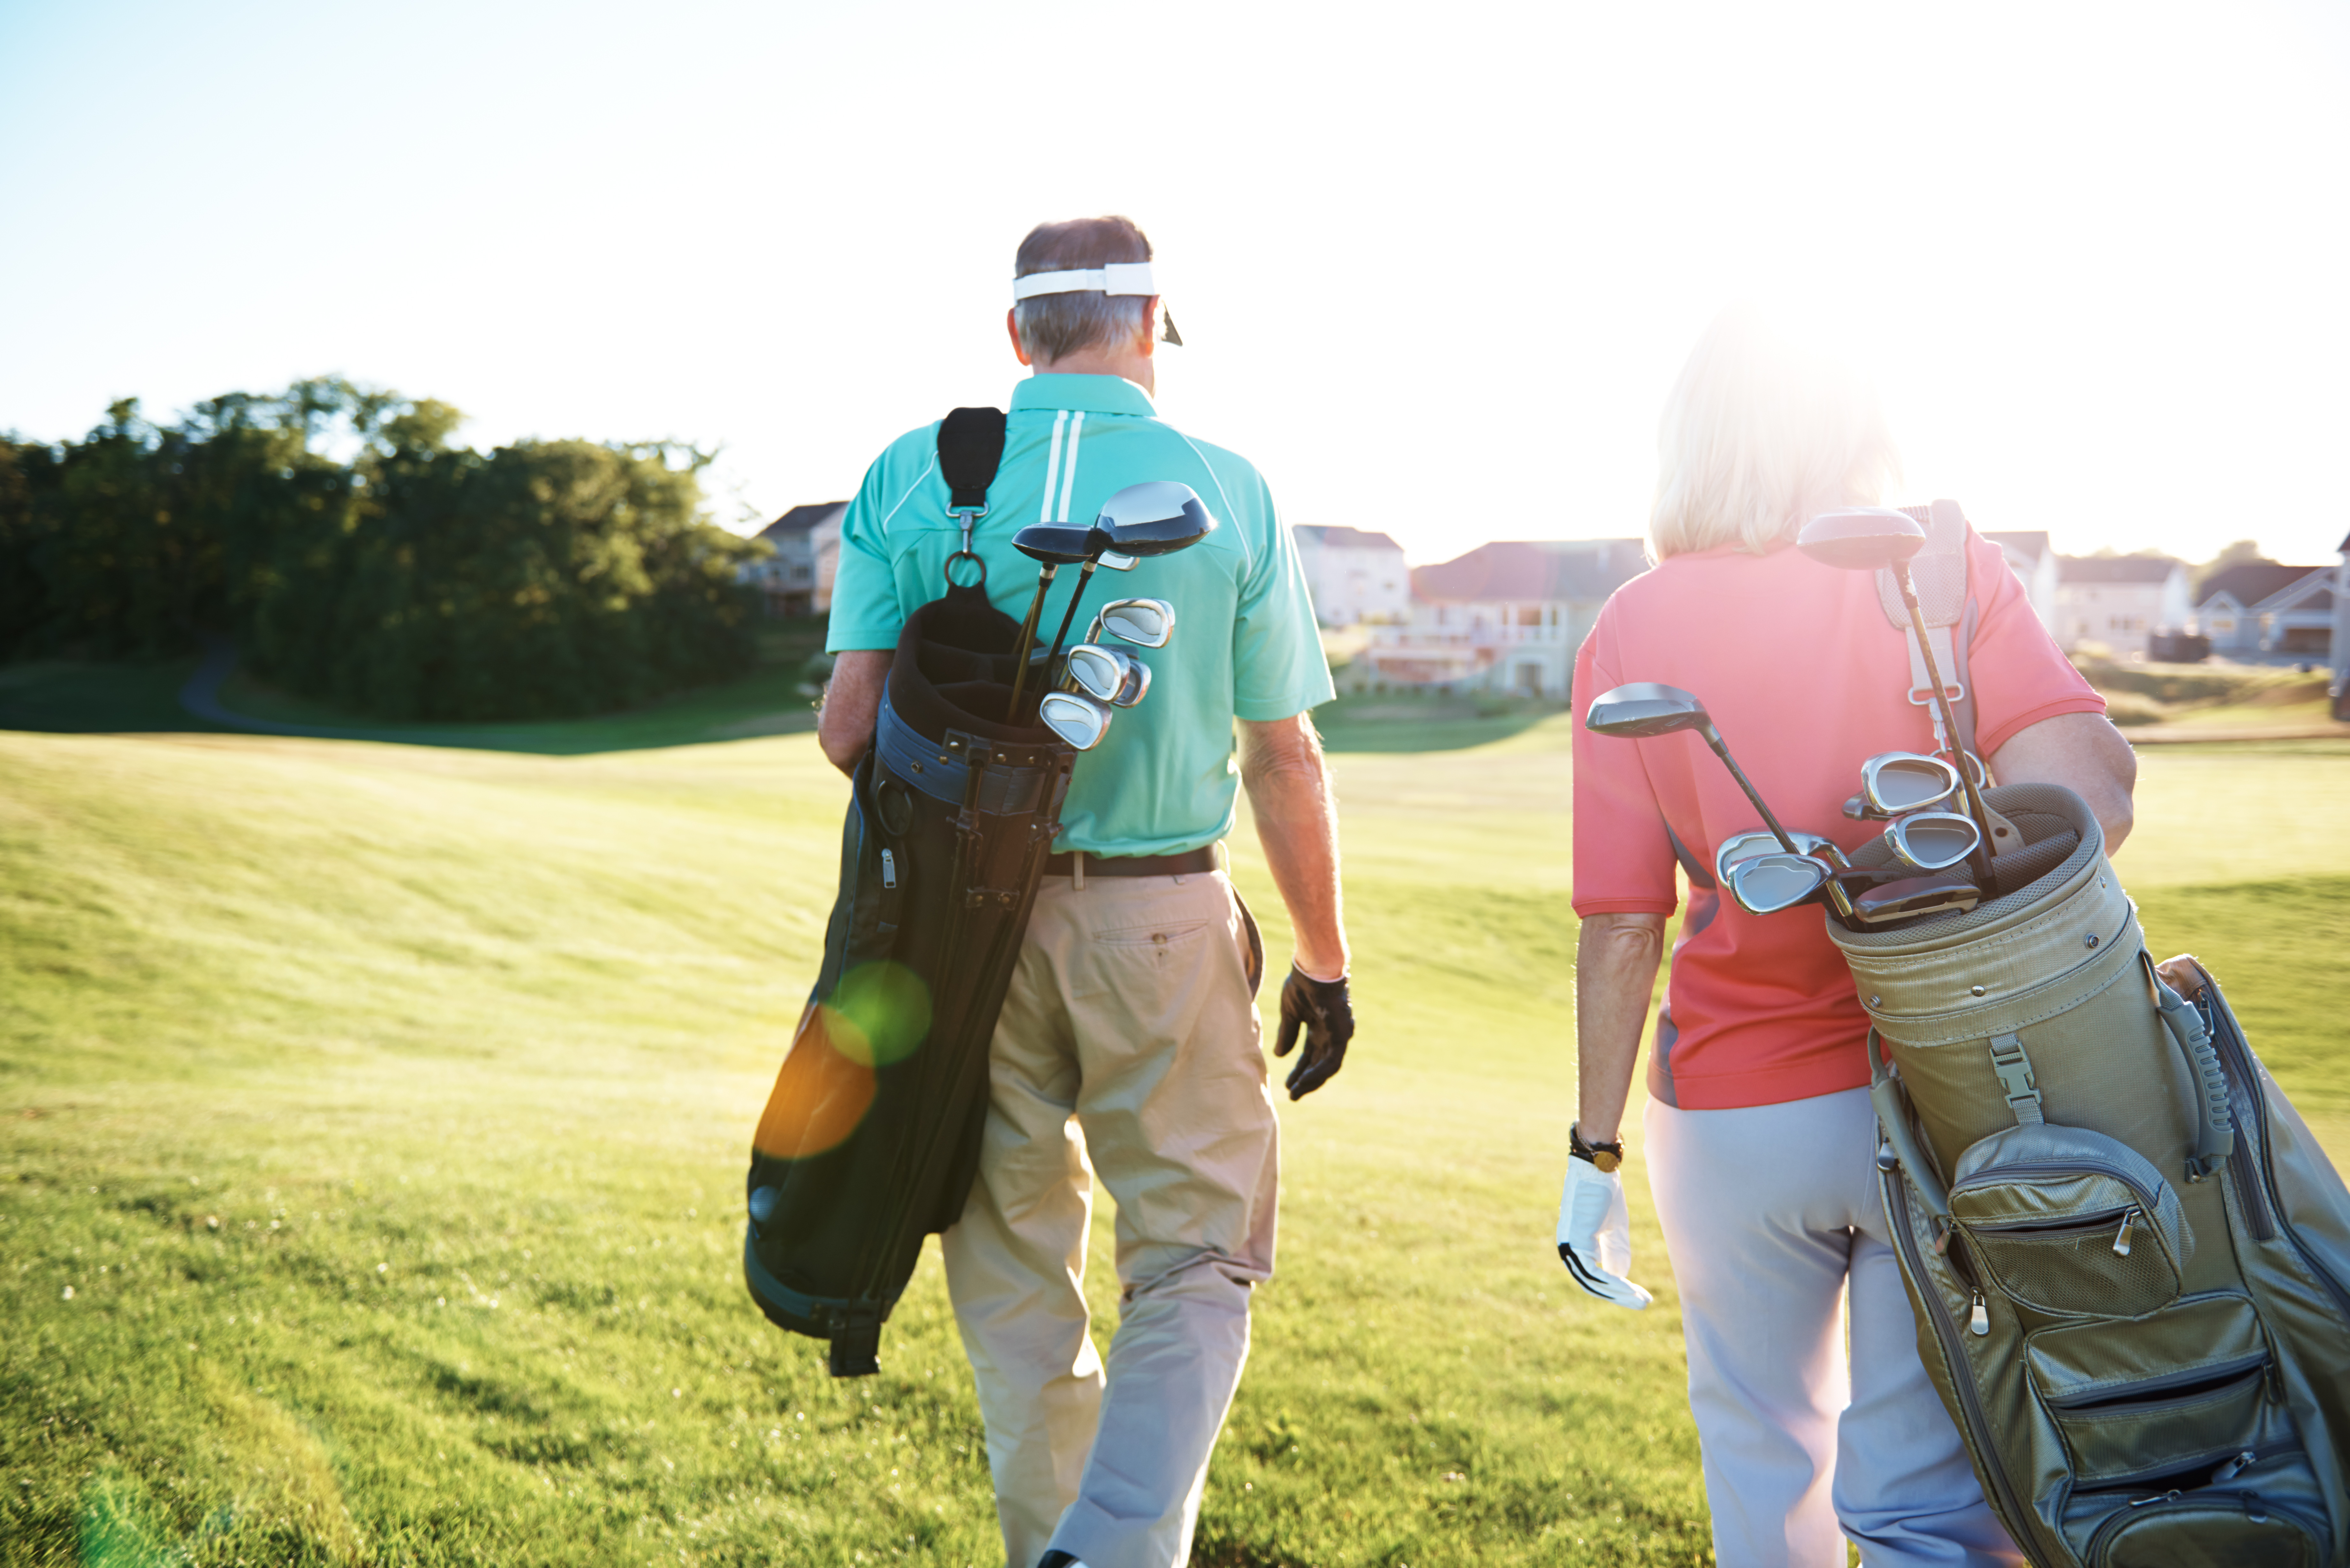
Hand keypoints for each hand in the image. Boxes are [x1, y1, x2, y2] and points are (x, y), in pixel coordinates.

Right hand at [1273, 965, 1352, 1099]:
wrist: (1314, 968)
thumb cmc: (1302, 984)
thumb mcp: (1290, 1013)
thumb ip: (1288, 1034)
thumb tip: (1280, 1056)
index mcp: (1320, 1026)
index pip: (1311, 1054)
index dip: (1299, 1070)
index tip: (1288, 1084)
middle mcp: (1332, 1032)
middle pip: (1320, 1063)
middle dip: (1305, 1080)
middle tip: (1293, 1095)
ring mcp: (1339, 1034)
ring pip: (1327, 1066)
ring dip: (1311, 1081)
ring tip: (1296, 1092)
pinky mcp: (1342, 1034)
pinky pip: (1331, 1060)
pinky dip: (1318, 1072)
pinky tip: (1304, 1080)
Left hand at [1556, 1153, 1650, 1308]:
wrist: (1598, 1168)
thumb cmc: (1604, 1193)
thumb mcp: (1614, 1228)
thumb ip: (1615, 1252)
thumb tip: (1620, 1277)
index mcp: (1576, 1245)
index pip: (1592, 1277)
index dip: (1615, 1290)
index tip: (1638, 1297)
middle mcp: (1568, 1248)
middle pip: (1592, 1284)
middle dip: (1620, 1297)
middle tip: (1643, 1305)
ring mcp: (1569, 1245)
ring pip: (1593, 1281)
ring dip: (1619, 1294)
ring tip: (1641, 1301)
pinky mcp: (1575, 1240)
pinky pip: (1593, 1271)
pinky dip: (1613, 1282)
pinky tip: (1629, 1289)